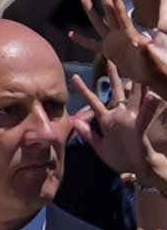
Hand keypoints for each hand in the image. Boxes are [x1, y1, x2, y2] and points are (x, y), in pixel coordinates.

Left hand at [70, 64, 166, 188]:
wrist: (140, 172)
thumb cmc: (122, 159)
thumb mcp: (100, 146)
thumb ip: (88, 134)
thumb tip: (74, 121)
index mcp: (108, 120)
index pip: (93, 101)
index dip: (83, 89)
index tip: (74, 76)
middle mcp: (121, 116)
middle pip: (116, 91)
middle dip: (114, 75)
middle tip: (111, 57)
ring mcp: (131, 121)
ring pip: (133, 98)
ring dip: (135, 84)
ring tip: (136, 68)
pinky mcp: (140, 129)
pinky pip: (144, 116)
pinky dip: (149, 107)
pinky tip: (154, 96)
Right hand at [73, 0, 166, 97]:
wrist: (151, 76)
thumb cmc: (153, 67)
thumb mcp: (150, 58)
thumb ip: (145, 51)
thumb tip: (143, 43)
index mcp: (129, 33)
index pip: (120, 13)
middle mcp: (119, 33)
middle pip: (109, 10)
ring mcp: (112, 41)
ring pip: (99, 22)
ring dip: (91, 10)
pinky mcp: (108, 51)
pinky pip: (92, 44)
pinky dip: (82, 40)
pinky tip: (71, 35)